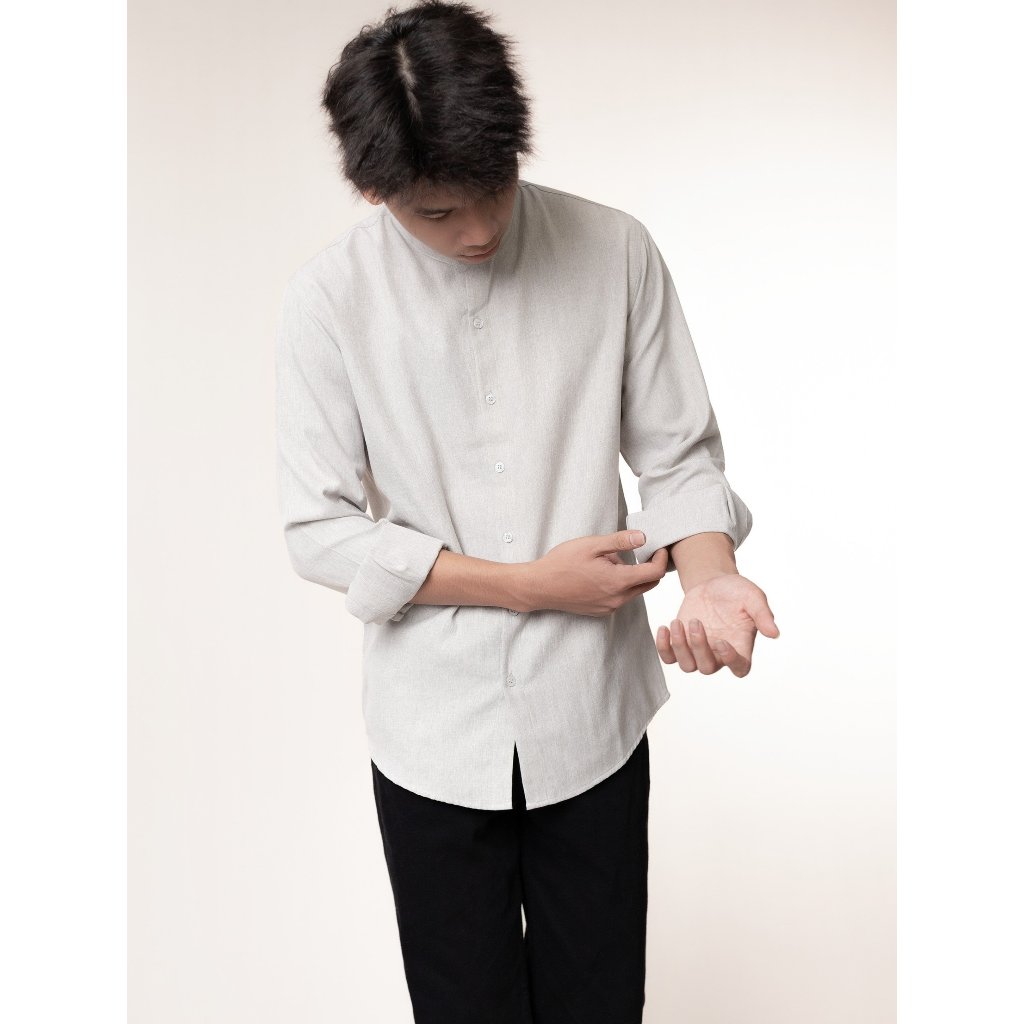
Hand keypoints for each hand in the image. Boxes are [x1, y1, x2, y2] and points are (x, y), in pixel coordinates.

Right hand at [525, 530, 669, 615]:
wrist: (539, 587)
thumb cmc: (561, 563)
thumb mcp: (591, 545)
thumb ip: (620, 541)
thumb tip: (643, 537)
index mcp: (618, 581)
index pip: (655, 573)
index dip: (661, 558)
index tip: (659, 547)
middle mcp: (617, 599)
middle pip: (649, 584)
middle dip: (652, 567)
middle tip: (644, 551)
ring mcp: (609, 607)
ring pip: (635, 591)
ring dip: (633, 576)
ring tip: (611, 560)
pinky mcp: (601, 611)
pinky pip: (621, 597)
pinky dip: (620, 585)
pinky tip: (602, 573)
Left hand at [655, 571, 778, 676]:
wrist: (714, 584)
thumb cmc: (737, 592)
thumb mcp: (753, 597)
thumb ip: (763, 614)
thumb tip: (774, 633)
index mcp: (741, 646)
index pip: (739, 668)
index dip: (730, 661)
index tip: (722, 641)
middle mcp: (719, 653)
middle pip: (707, 668)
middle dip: (698, 648)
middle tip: (696, 622)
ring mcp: (698, 650)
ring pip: (687, 665)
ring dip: (680, 647)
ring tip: (677, 623)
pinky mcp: (681, 643)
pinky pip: (669, 657)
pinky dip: (663, 647)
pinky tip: (664, 627)